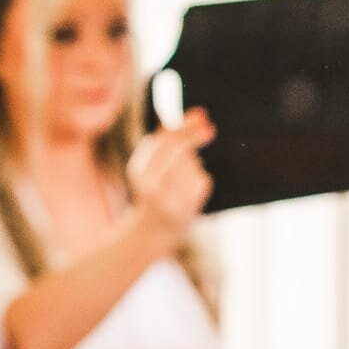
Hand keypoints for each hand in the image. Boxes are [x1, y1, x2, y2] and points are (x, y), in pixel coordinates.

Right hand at [128, 107, 215, 247]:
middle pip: (180, 151)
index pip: (164, 143)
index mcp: (139, 172)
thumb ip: (166, 141)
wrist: (151, 232)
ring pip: (193, 165)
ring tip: (179, 180)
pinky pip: (202, 180)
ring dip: (192, 164)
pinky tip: (187, 192)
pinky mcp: (186, 211)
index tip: (201, 115)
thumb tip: (193, 116)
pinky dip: (198, 179)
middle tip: (210, 128)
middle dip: (195, 136)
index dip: (185, 127)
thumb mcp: (150, 165)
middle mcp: (151, 187)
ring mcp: (169, 201)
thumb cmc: (152, 191)